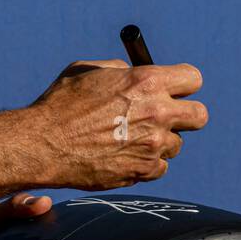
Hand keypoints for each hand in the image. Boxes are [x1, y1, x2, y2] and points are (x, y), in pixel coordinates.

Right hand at [28, 58, 208, 189]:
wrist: (41, 144)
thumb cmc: (61, 104)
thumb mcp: (90, 71)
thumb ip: (121, 70)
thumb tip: (136, 72)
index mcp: (147, 80)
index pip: (193, 78)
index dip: (183, 84)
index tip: (174, 89)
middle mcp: (157, 111)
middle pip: (200, 115)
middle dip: (186, 115)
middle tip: (167, 117)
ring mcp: (152, 144)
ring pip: (176, 144)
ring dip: (159, 142)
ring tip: (130, 139)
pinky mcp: (143, 170)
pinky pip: (160, 167)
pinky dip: (146, 164)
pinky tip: (124, 156)